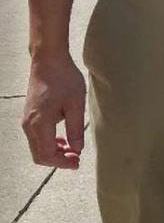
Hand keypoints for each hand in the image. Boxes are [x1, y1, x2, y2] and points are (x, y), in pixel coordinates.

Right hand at [22, 54, 85, 169]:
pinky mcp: (29, 115)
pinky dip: (49, 143)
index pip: (47, 155)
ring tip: (72, 150)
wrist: (48, 60)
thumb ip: (76, 129)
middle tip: (76, 159)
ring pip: (37, 147)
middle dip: (58, 160)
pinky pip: (36, 137)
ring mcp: (27, 120)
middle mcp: (29, 125)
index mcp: (39, 124)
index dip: (62, 163)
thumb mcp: (76, 104)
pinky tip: (63, 139)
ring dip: (54, 152)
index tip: (78, 162)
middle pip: (39, 154)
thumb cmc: (63, 79)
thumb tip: (77, 149)